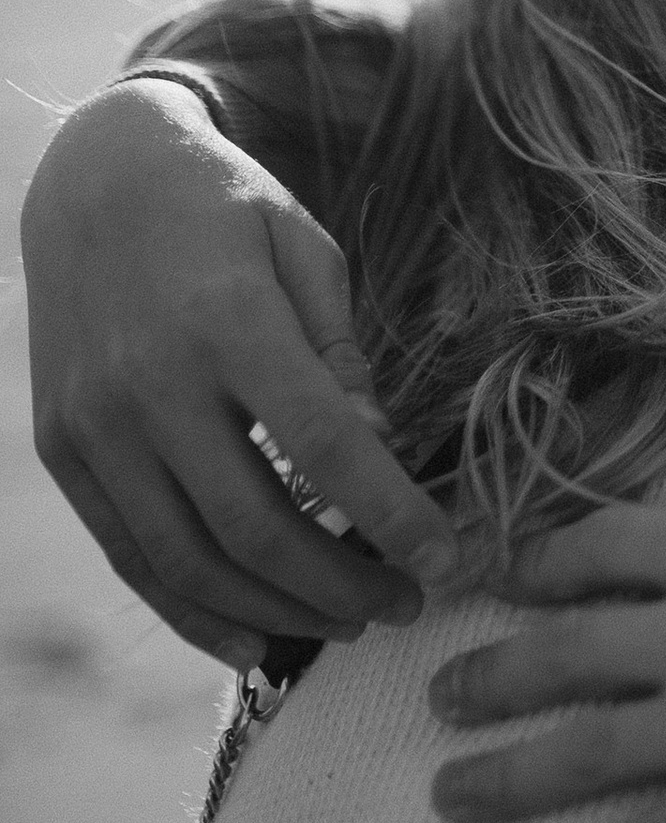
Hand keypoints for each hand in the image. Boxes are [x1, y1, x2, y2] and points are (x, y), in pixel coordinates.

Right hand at [22, 78, 457, 663]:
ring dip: (275, 613)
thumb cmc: (222, 208)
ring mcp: (95, 425)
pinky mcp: (63, 452)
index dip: (390, 513)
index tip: (446, 559)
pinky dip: (192, 612)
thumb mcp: (302, 245)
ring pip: (188, 559)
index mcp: (227, 320)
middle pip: (254, 524)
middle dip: (340, 584)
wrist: (91, 180)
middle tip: (404, 604)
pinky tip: (251, 641)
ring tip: (346, 625)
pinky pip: (131, 556)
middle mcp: (150, 383)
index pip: (322, 443)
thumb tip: (379, 447)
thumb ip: (340, 349)